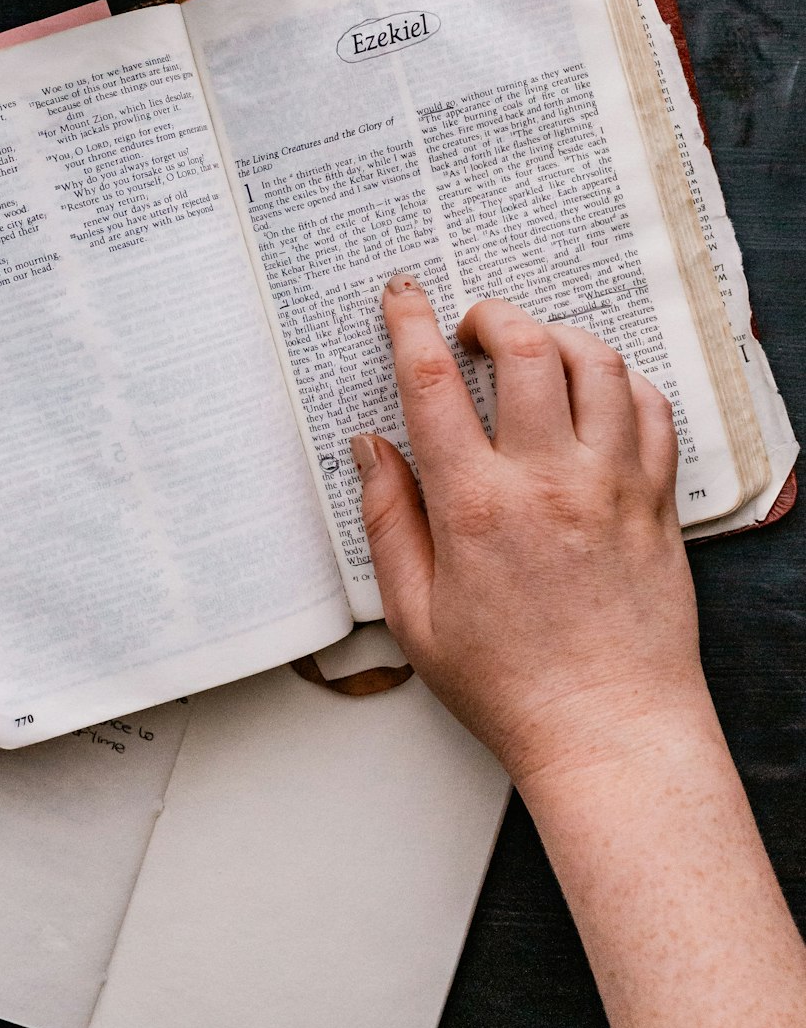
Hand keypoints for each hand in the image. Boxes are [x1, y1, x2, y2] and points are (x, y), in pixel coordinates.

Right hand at [351, 279, 709, 786]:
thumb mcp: (415, 615)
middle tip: (472, 326)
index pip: (435, 383)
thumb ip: (388, 520)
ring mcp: (612, 487)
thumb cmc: (509, 685)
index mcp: (476, 508)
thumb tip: (370, 449)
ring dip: (558, 337)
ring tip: (533, 353)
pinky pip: (651, 408)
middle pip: (526, 348)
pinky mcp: (656, 501)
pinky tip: (595, 395)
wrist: (609, 731)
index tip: (403, 296)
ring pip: (597, 364)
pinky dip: (621, 381)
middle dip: (491, 314)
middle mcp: (548, 482)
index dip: (411, 324)